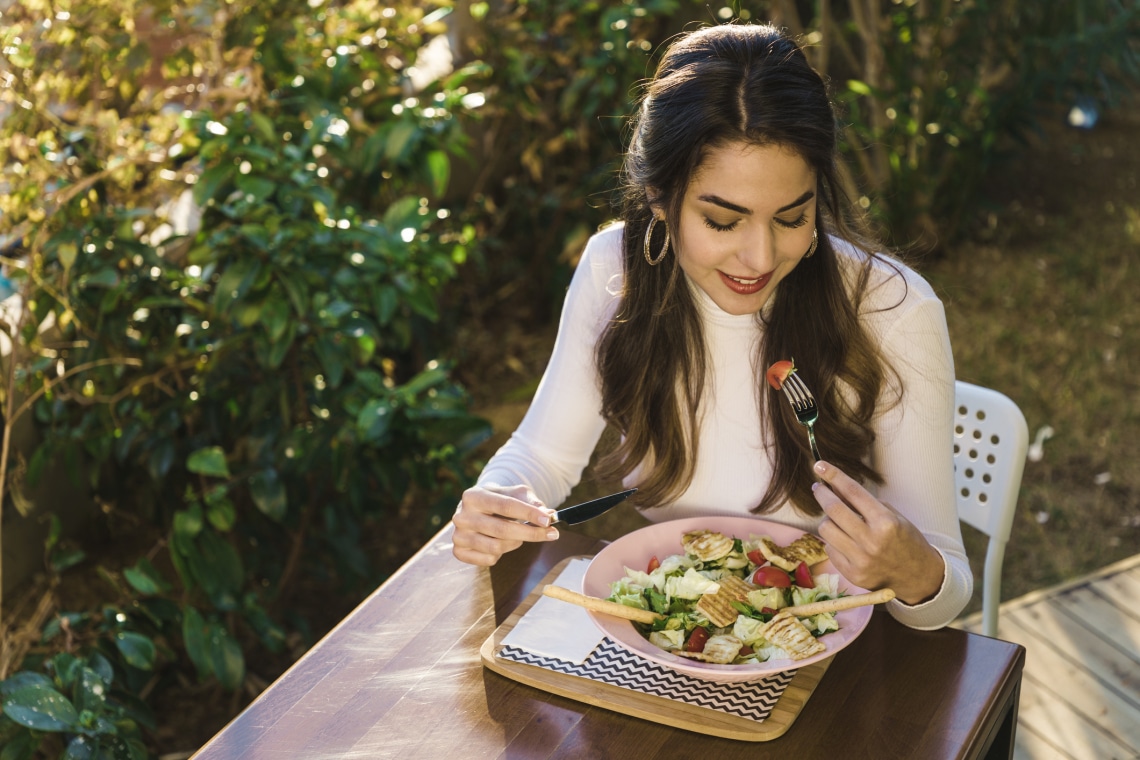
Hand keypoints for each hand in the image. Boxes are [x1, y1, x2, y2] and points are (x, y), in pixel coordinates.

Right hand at [451, 484, 558, 565]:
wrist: (477, 510)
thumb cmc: (498, 500)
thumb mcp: (514, 493)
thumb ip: (531, 501)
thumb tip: (546, 513)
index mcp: (474, 496)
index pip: (506, 506)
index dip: (529, 514)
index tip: (548, 520)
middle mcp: (462, 516)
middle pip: (502, 529)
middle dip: (531, 533)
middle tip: (552, 534)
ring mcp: (458, 535)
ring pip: (496, 547)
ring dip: (516, 543)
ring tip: (521, 535)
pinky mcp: (459, 552)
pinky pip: (489, 559)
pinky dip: (501, 554)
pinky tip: (502, 543)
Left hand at [811, 460, 944, 604]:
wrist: (918, 576)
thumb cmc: (906, 541)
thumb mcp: (893, 516)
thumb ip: (865, 503)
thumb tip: (836, 487)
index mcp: (886, 522)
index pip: (853, 492)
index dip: (834, 476)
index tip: (820, 466)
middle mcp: (872, 541)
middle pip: (834, 510)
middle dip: (821, 494)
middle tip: (818, 487)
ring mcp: (861, 559)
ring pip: (826, 530)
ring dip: (827, 520)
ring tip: (836, 520)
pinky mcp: (853, 574)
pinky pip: (830, 550)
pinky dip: (833, 542)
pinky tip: (844, 542)